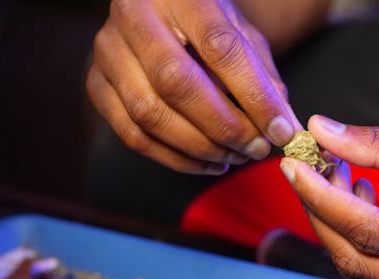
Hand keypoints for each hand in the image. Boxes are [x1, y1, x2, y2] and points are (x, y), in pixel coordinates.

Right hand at [86, 0, 299, 174]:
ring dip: (199, 147)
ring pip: (149, 115)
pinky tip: (206, 162)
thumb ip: (261, 75)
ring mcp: (107, 53)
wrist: (152, 15)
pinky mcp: (96, 86)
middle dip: (223, 127)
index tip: (281, 130)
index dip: (254, 95)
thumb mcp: (238, 34)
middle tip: (255, 150)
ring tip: (233, 158)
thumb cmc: (203, 25)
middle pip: (176, 83)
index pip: (220, 47)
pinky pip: (132, 136)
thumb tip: (282, 126)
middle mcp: (134, 17)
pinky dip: (174, 158)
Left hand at [280, 115, 378, 278]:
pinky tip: (361, 194)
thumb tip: (323, 130)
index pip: (365, 231)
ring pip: (363, 264)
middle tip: (308, 166)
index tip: (294, 164)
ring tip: (334, 172)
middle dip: (320, 209)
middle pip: (355, 256)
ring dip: (335, 219)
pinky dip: (356, 229)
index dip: (320, 195)